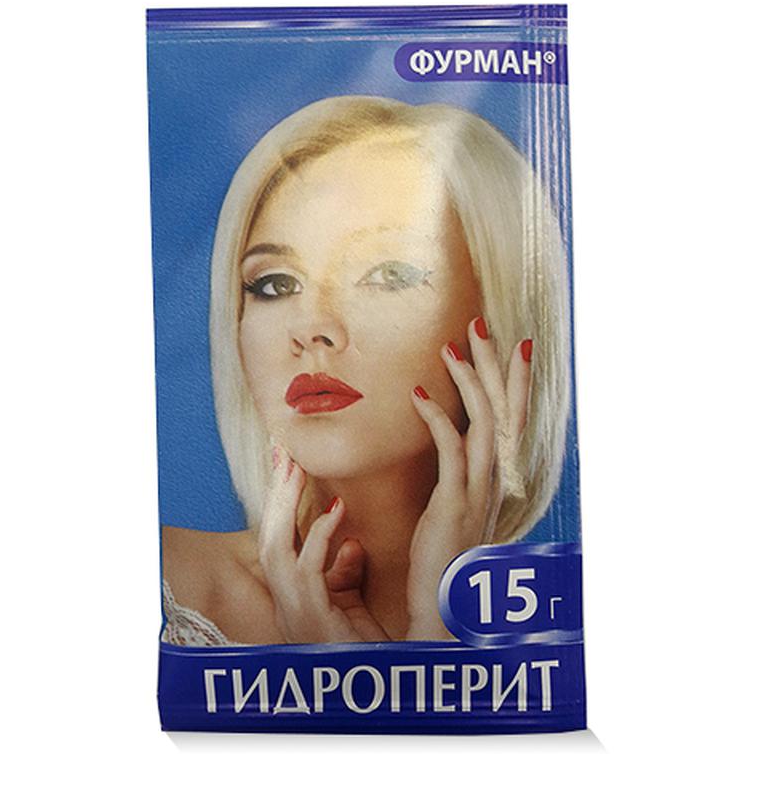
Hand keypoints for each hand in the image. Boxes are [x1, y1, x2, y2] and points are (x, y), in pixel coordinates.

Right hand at [258, 447, 388, 642]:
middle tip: (284, 452)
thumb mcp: (349, 604)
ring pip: (276, 549)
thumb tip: (352, 541)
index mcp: (292, 597)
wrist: (381, 686)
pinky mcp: (312, 620)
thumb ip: (344, 571)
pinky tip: (337, 511)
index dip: (280, 502)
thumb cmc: (363, 649)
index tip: (286, 462)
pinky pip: (306, 571)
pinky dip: (319, 538)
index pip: (279, 540)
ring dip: (286, 506)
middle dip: (275, 494)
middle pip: (269, 537)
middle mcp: (285, 604)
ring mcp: (294, 613)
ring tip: (295, 468)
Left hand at [405, 318, 531, 638]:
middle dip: (494, 364)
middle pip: (502, 409)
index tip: (510, 344)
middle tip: (481, 325)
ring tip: (452, 345)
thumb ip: (458, 476)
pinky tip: (419, 395)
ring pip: (482, 422)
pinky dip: (437, 419)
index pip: (509, 417)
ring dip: (468, 380)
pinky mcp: (453, 503)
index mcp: (494, 476)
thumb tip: (451, 446)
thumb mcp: (456, 508)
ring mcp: (477, 490)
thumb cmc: (444, 555)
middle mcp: (493, 478)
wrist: (445, 606)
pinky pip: (449, 451)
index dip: (512, 380)